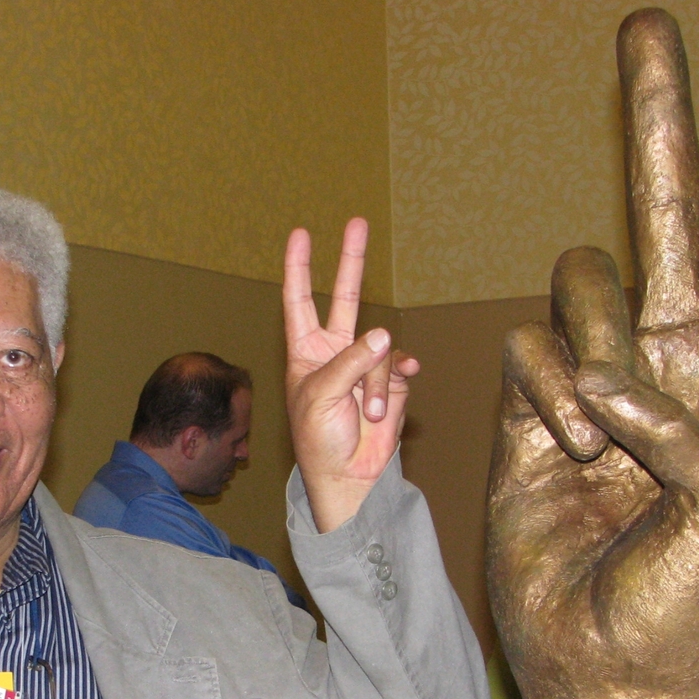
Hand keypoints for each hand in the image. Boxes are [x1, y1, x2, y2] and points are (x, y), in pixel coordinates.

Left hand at [284, 218, 419, 531]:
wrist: (348, 476)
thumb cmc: (318, 438)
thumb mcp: (321, 396)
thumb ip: (351, 362)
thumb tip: (384, 335)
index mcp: (305, 351)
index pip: (299, 300)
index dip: (299, 268)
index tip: (300, 234)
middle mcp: (335, 352)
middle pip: (345, 297)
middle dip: (351, 261)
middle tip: (357, 222)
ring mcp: (364, 365)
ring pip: (380, 350)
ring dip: (377, 385)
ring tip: (370, 415)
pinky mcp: (391, 382)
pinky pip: (400, 367)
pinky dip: (395, 384)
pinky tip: (390, 402)